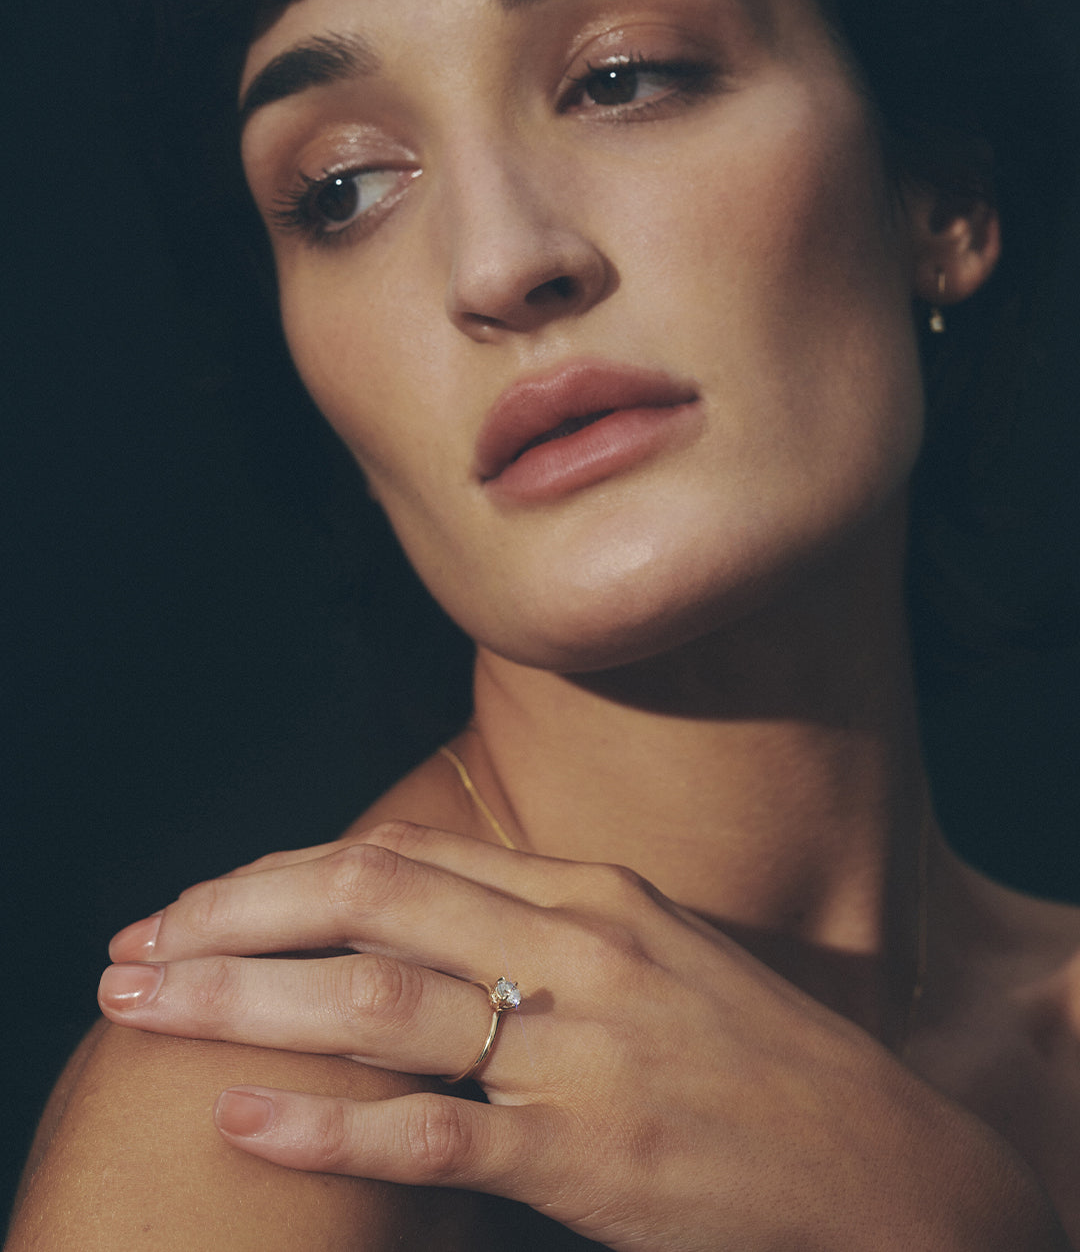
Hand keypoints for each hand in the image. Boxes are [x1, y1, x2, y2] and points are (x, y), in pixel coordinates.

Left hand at [99, 821, 1066, 1250]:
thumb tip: (426, 915)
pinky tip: (245, 1120)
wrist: (879, 1161)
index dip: (287, 871)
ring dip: (242, 1002)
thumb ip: (542, 926)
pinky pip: (431, 1129)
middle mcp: (575, 950)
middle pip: (369, 900)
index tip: (204, 899)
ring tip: (143, 1006)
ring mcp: (578, 1049)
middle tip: (136, 943)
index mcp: (590, 892)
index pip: (407, 853)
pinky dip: (327, 1121)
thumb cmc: (755, 1055)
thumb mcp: (654, 952)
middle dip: (235, 915)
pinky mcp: (583, 1155)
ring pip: (376, 999)